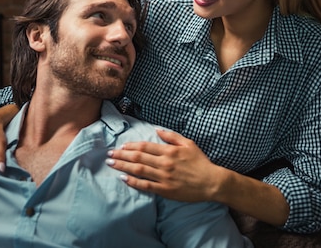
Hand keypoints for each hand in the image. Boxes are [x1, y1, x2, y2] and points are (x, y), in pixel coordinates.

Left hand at [107, 129, 223, 202]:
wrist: (211, 182)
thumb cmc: (201, 162)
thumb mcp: (189, 143)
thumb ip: (172, 136)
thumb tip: (156, 129)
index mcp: (170, 151)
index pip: (145, 146)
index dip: (131, 145)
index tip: (120, 145)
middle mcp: (165, 163)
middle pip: (138, 157)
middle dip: (121, 155)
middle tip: (108, 154)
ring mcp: (164, 177)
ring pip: (139, 170)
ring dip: (123, 166)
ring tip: (111, 163)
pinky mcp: (165, 190)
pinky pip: (146, 185)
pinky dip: (133, 181)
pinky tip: (124, 178)